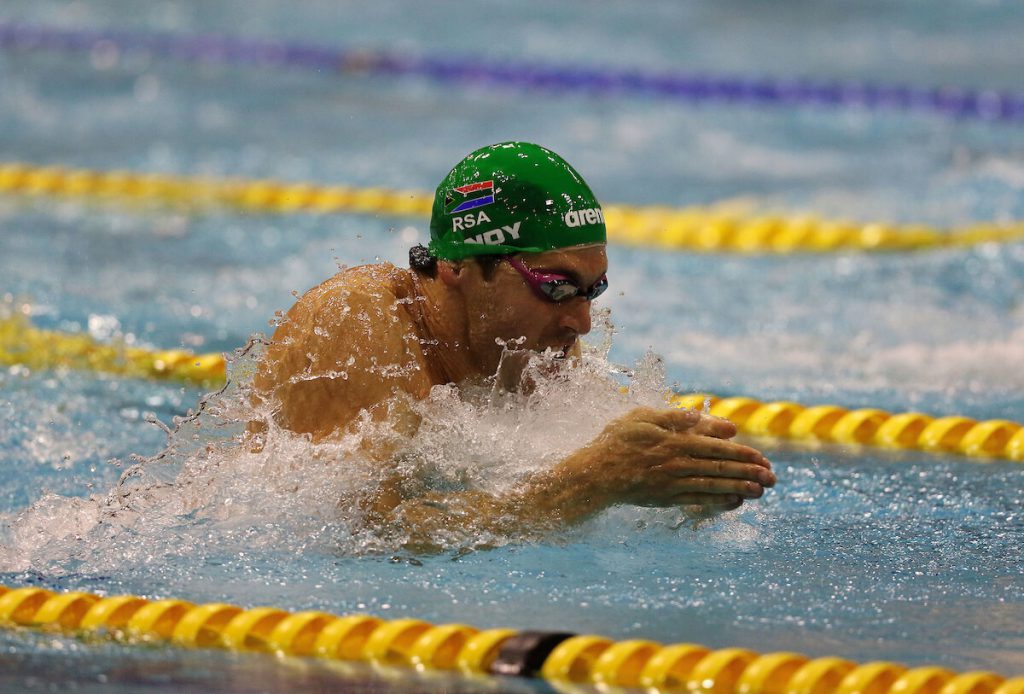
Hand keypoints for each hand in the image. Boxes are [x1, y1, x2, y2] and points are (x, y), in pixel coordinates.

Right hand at [552, 407, 774, 517]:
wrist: (594, 473)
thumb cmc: (618, 440)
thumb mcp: (643, 417)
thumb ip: (676, 417)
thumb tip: (703, 417)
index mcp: (674, 441)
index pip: (716, 447)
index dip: (741, 453)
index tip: (762, 457)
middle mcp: (676, 463)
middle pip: (719, 468)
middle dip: (748, 472)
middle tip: (772, 477)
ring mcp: (672, 483)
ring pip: (712, 486)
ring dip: (739, 488)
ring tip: (761, 491)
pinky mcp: (666, 498)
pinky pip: (697, 501)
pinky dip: (718, 502)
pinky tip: (734, 502)